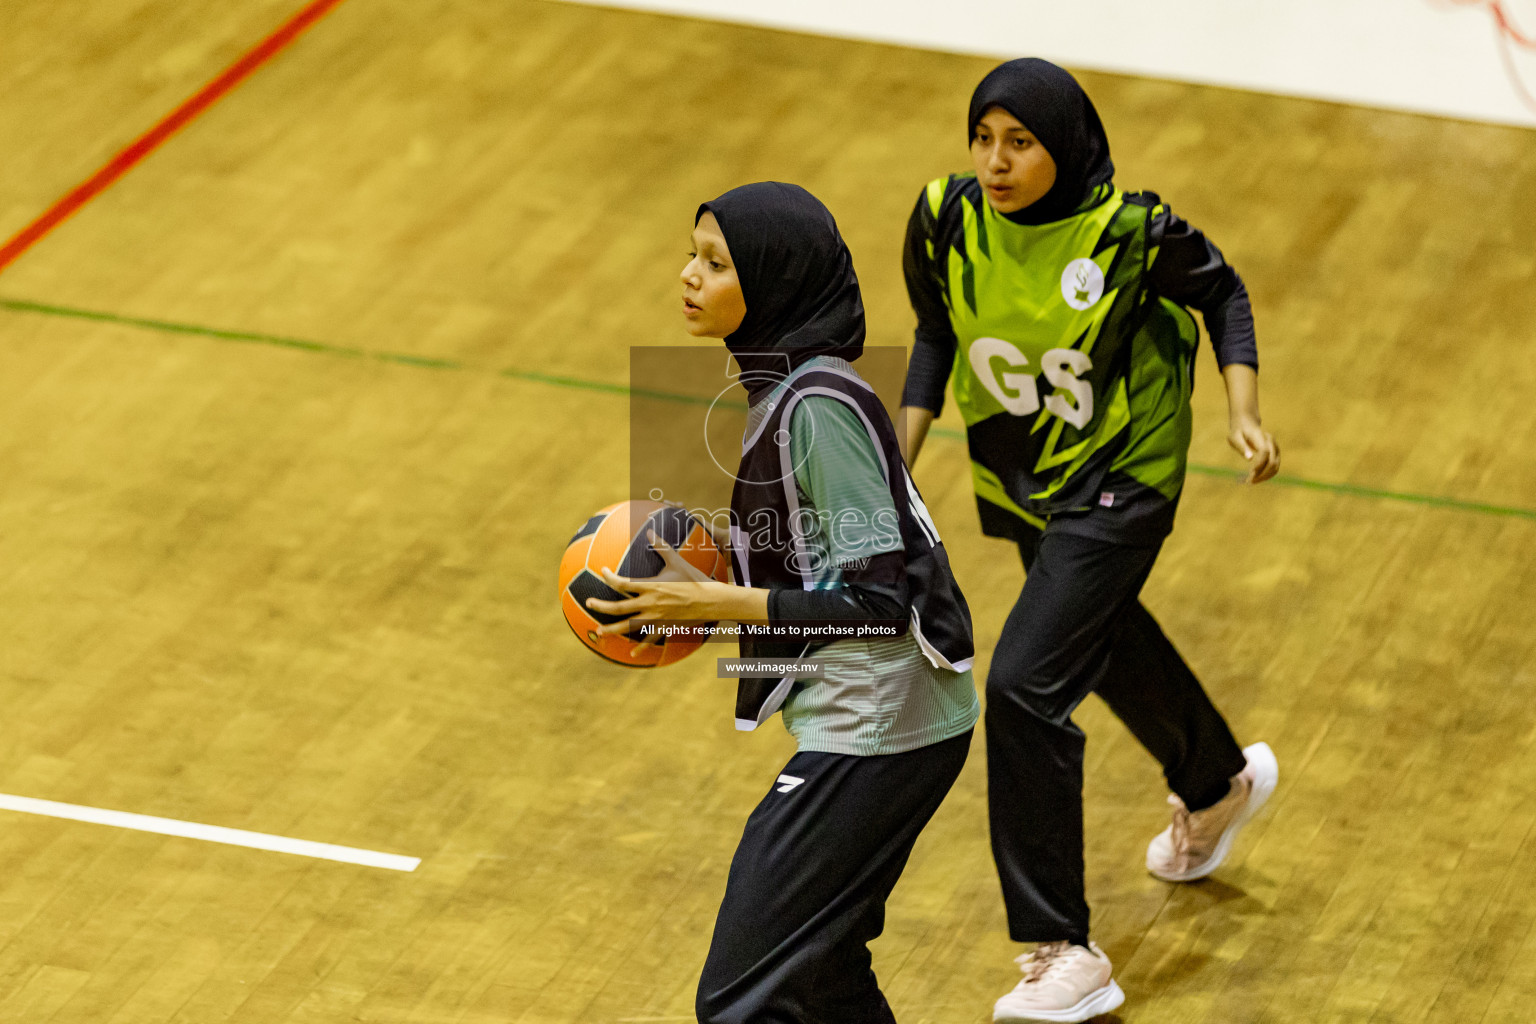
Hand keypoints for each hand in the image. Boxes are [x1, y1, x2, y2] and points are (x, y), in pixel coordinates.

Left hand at [585, 531, 727, 655]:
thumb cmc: (694, 579)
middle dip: (601, 607)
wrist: (710, 601)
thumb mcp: (677, 561)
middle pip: (619, 607)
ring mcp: (656, 618)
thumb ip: (661, 547)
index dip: (609, 577)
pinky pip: (650, 639)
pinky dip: (640, 647)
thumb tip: (649, 531)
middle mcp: (650, 604)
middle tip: (588, 604)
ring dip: (612, 630)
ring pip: (629, 627)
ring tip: (599, 632)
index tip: (602, 572)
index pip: (623, 583)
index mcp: (651, 587)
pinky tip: (632, 654)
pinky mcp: (665, 627)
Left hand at [1228, 415, 1279, 483]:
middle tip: (1249, 482)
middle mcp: (1270, 442)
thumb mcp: (1234, 437)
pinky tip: (1257, 478)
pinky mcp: (1275, 453)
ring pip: (1276, 465)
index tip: (1250, 473)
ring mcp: (1275, 447)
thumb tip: (1249, 458)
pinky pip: (1275, 466)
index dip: (1259, 464)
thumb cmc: (1238, 431)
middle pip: (1273, 461)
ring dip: (1265, 476)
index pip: (1265, 452)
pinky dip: (1267, 474)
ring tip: (1252, 482)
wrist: (1247, 423)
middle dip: (1262, 473)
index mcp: (1260, 437)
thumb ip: (1241, 446)